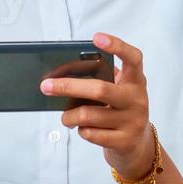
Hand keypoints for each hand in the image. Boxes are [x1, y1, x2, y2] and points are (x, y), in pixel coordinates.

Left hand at [41, 32, 153, 179]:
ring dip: (69, 116)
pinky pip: (90, 133)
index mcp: (135, 81)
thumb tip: (62, 75)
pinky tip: (83, 128)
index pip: (132, 58)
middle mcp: (137, 99)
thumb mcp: (117, 92)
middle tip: (46, 86)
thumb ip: (100, 81)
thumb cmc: (119, 111)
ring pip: (88, 115)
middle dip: (68, 87)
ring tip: (65, 117)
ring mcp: (133, 121)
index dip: (117, 46)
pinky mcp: (125, 141)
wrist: (137, 145)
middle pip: (99, 89)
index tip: (96, 38)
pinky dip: (80, 130)